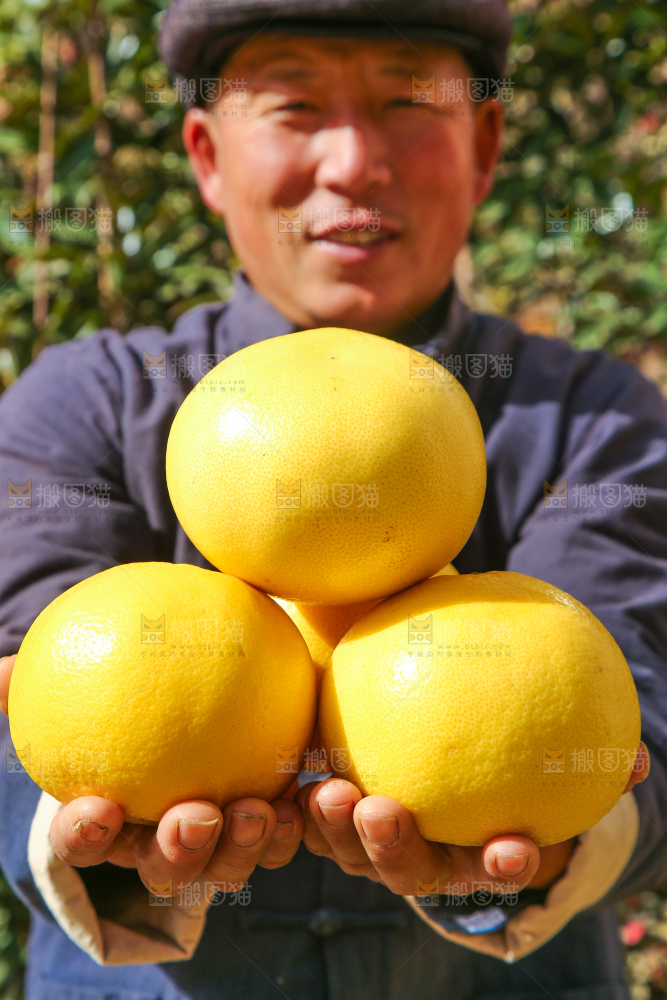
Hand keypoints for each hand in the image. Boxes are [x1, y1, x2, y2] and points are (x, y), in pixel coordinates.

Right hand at [0, 654, 302, 896]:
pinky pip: (282, 837)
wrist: (219, 674)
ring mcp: (221, 838)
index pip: (87, 835)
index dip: (86, 834)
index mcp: (116, 814)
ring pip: (227, 864)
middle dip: (178, 855)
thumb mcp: (101, 664)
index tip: (99, 807)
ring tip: (258, 809)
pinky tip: (308, 794)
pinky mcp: (270, 824)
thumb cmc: (143, 673)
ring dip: (242, 848)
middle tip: (195, 815)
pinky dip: (293, 825)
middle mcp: (166, 837)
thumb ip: (50, 674)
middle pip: (165, 867)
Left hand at [296, 742, 649, 897]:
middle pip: (405, 868)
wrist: (419, 697)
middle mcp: (419, 846)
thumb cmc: (490, 721)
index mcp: (469, 841)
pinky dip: (292, 802)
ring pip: (346, 847)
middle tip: (381, 811)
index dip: (502, 865)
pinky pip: (304, 808)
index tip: (510, 848)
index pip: (490, 864)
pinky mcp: (326, 800)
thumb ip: (583, 746)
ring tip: (326, 792)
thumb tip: (637, 761)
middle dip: (392, 853)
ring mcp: (367, 830)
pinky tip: (285, 768)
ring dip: (333, 832)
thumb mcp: (534, 732)